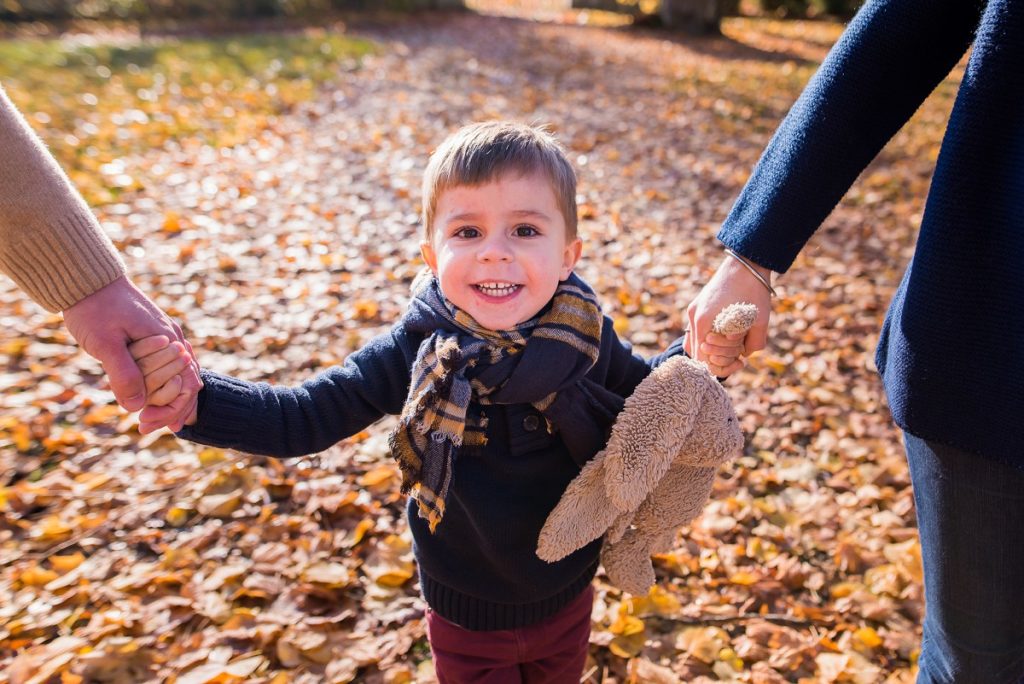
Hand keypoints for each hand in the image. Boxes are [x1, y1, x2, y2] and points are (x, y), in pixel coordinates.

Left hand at [63, 275, 199, 427]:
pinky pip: (168, 365)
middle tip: (145, 428)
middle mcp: (173, 339)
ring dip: (168, 399)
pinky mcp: (154, 335)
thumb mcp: (105, 344)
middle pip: (186, 383)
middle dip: (170, 410)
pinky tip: (152, 396)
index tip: (146, 425)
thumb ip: (123, 374)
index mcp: (167, 341)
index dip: (170, 410)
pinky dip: (164, 384)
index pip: (185, 384)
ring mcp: (166, 336)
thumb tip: (136, 407)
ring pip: (179, 374)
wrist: (87, 279)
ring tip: (152, 420)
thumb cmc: (95, 308)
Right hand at [687, 252, 772, 376]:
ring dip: (713, 347)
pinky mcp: (697, 305)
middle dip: (719, 357)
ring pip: (696, 341)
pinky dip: (709, 337)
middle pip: (698, 352)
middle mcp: (694, 316)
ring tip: (735, 342)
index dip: (720, 366)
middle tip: (740, 352)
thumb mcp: (760, 320)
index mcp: (704, 321)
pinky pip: (697, 330)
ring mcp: (693, 310)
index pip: (702, 358)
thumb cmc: (753, 290)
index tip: (739, 362)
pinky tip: (726, 335)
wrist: (746, 261)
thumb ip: (754, 344)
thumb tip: (744, 356)